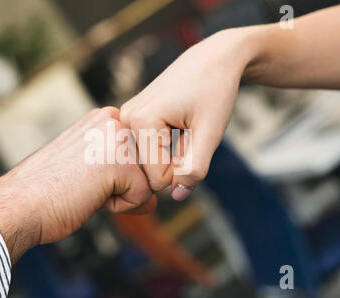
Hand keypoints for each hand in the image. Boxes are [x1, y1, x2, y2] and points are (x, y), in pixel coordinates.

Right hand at [0, 107, 156, 262]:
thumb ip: (122, 169)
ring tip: (87, 188)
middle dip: (123, 185)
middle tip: (85, 183)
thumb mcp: (90, 166)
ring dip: (121, 195)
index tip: (84, 175)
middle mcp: (114, 120)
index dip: (116, 176)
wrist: (19, 203)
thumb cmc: (49, 189)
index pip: (138, 155)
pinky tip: (90, 196)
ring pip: (146, 182)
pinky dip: (120, 207)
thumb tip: (153, 200)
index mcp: (105, 118)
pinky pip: (143, 198)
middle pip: (146, 167)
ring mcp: (118, 139)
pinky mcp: (122, 164)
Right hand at [120, 28, 259, 200]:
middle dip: (173, 163)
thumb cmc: (215, 91)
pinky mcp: (129, 117)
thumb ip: (195, 168)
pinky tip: (174, 125)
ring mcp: (124, 118)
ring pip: (145, 162)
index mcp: (141, 121)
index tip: (195, 146)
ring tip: (182, 128)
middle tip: (189, 135)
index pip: (156, 179)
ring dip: (168, 154)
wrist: (213, 59)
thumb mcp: (210, 133)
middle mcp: (125, 119)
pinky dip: (162, 146)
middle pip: (147, 172)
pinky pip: (143, 149)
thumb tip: (178, 196)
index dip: (182, 171)